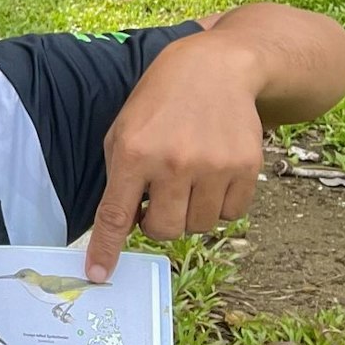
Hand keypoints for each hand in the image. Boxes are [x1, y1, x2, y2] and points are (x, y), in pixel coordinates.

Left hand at [85, 31, 263, 281]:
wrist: (216, 68)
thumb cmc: (159, 103)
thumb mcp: (123, 131)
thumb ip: (120, 177)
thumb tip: (122, 228)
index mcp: (133, 153)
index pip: (115, 215)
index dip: (106, 250)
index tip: (98, 275)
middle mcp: (173, 162)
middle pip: (163, 230)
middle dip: (157, 223)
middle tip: (157, 197)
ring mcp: (214, 166)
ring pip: (198, 226)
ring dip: (189, 213)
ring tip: (186, 180)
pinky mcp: (247, 167)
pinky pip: (231, 214)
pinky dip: (219, 204)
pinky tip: (212, 175)